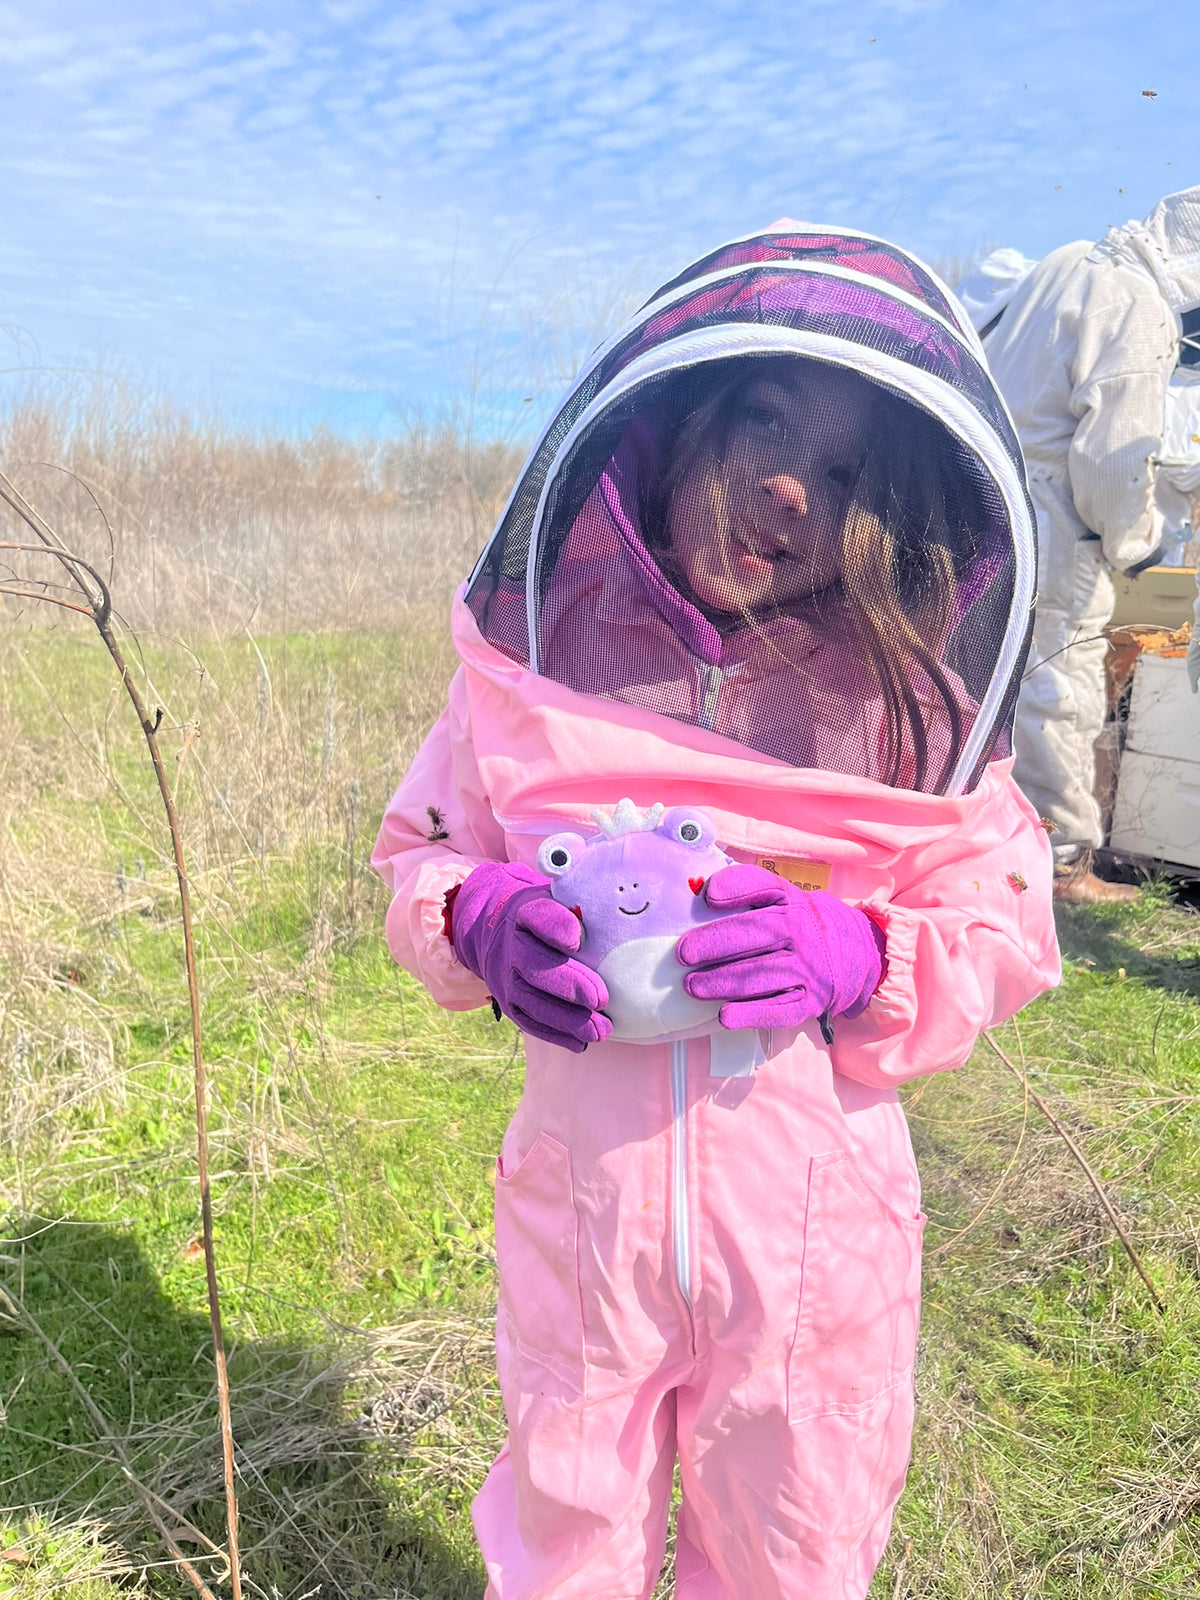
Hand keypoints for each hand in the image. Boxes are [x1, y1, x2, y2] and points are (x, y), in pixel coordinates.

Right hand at [451, 861, 611, 1052]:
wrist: (500, 930)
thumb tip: (623, 909)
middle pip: (534, 966)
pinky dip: (556, 1034)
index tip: (578, 939)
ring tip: (602, 1030)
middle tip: (602, 998)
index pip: (537, 916)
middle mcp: (511, 946)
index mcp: (524, 912)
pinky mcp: (509, 1004)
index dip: (556, 927)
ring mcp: (506, 978)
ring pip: (533, 1001)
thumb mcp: (561, 898)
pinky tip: (582, 1042)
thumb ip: (584, 903)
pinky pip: (530, 1023)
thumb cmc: (549, 915)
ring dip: (568, 1019)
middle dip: (569, 984)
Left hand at [676, 865, 883, 1030]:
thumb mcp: (783, 896)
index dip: (734, 892)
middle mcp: (800, 935)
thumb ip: (747, 886)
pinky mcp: (809, 1003)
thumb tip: (707, 892)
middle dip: (716, 944)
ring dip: (723, 982)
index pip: (762, 890)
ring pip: (762, 976)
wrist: (856, 953)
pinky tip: (725, 1016)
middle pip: (756, 936)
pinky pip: (780, 1011)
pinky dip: (751, 1014)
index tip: (707, 899)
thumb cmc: (800, 922)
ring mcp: (807, 971)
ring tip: (692, 986)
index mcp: (790, 905)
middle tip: (683, 955)